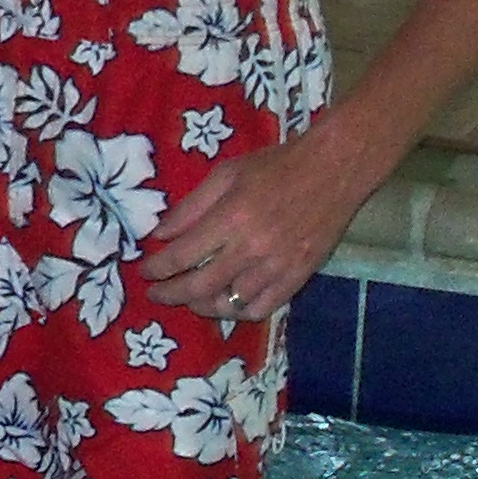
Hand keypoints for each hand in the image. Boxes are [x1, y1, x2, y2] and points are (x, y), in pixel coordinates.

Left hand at [137, 120, 372, 330]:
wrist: (333, 171)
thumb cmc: (275, 166)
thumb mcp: (226, 174)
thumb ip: (190, 207)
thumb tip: (159, 234)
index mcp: (230, 218)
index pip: (181, 255)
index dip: (157, 268)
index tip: (145, 272)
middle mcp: (251, 249)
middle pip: (199, 286)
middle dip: (170, 294)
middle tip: (156, 294)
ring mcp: (276, 268)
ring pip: (229, 303)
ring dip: (201, 305)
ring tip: (190, 299)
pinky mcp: (298, 278)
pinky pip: (261, 309)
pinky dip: (238, 312)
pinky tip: (227, 304)